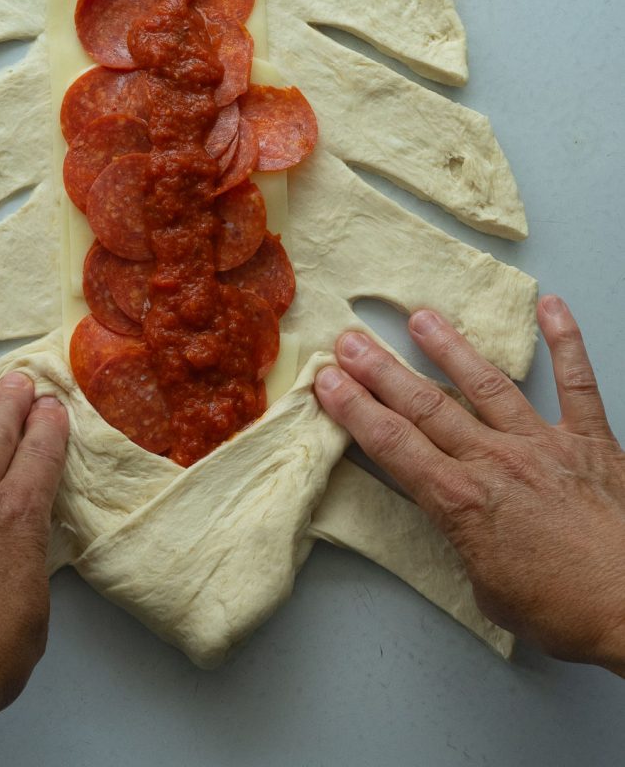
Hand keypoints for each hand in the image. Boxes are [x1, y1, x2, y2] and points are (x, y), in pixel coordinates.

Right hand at [314, 295, 624, 673]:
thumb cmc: (563, 611)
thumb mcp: (489, 591)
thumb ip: (468, 544)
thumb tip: (467, 527)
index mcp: (461, 501)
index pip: (392, 444)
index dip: (354, 409)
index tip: (327, 380)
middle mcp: (494, 461)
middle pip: (424, 406)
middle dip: (380, 370)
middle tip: (349, 340)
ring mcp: (542, 443)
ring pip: (485, 384)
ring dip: (449, 347)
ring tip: (421, 316)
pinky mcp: (589, 440)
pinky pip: (577, 382)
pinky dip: (566, 341)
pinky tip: (551, 307)